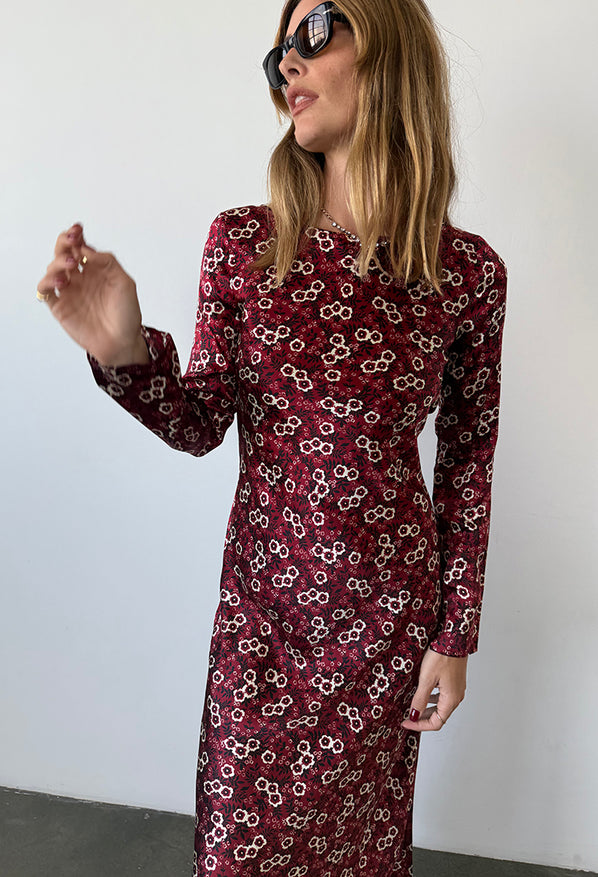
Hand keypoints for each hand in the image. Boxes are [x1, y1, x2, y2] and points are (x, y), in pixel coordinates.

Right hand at [36, 222, 148, 366]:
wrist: (122, 342)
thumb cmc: (127, 314)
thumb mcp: (125, 283)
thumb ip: (107, 262)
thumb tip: (85, 249)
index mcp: (95, 270)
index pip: (80, 246)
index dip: (76, 236)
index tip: (78, 229)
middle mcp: (80, 278)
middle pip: (63, 253)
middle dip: (64, 242)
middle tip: (70, 239)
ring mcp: (69, 292)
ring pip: (53, 268)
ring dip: (59, 261)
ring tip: (72, 264)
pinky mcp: (60, 306)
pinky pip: (45, 290)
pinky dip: (48, 282)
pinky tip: (61, 281)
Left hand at [401, 647, 467, 731]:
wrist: (454, 638)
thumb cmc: (442, 656)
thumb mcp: (426, 679)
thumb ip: (420, 699)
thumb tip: (414, 715)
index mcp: (451, 699)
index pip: (436, 723)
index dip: (420, 725)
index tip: (406, 723)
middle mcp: (456, 696)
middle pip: (439, 716)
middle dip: (422, 718)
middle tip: (407, 716)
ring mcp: (456, 688)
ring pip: (441, 706)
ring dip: (427, 709)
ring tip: (413, 706)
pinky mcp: (454, 680)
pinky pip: (443, 696)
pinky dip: (432, 699)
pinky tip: (424, 693)